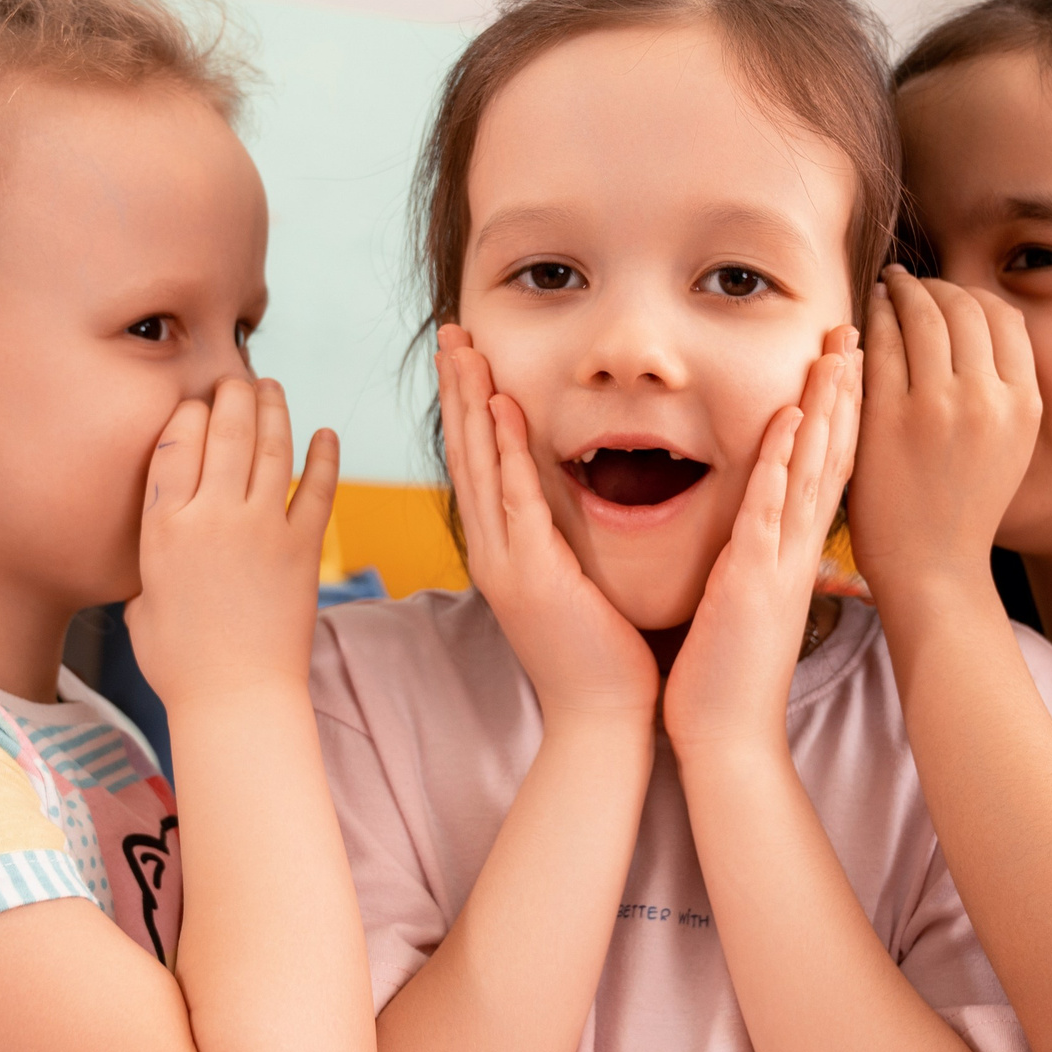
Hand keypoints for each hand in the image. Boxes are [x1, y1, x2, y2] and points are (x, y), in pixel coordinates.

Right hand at [125, 377, 338, 712]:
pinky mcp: (303, 548)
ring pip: (272, 446)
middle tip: (237, 379)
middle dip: (232, 392)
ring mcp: (261, 528)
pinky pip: (317, 489)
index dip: (187, 413)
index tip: (195, 405)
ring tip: (274, 390)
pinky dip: (325, 457)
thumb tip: (160, 543)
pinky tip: (326, 435)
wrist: (235, 698)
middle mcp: (212, 516)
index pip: (175, 440)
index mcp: (164, 526)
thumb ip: (153, 556)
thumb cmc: (178, 662)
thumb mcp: (141, 600)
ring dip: (275, 409)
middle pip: (225, 429)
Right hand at [437, 325, 657, 721]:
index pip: (480, 465)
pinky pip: (516, 499)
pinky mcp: (532, 575)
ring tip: (462, 351)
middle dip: (458, 390)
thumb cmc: (599, 657)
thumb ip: (562, 544)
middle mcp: (494, 551)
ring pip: (481, 466)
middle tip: (451, 333)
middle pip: (467, 453)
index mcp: (504, 553)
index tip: (467, 359)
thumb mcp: (572, 586)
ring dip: (471, 404)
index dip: (470, 409)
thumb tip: (564, 509)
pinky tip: (504, 409)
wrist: (600, 718)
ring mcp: (507, 563)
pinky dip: (507, 452)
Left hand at [663, 326, 860, 750]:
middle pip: (832, 456)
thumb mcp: (747, 605)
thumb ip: (753, 564)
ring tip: (838, 354)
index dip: (836, 415)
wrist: (728, 738)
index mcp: (792, 556)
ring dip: (825, 411)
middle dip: (844, 393)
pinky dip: (780, 461)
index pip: (822, 471)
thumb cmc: (726, 676)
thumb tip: (755, 541)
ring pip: (811, 471)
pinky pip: (771, 508)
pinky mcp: (754, 578)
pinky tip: (788, 418)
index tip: (843, 362)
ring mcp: (780, 562)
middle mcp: (796, 551)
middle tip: (854, 333)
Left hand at [848, 268, 1037, 603]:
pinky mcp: (890, 418)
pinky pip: (880, 346)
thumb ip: (1006, 387)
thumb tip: (985, 321)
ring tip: (888, 287)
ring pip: (921, 318)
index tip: (948, 293)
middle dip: (934, 286)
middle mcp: (988, 400)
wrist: (933, 566)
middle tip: (911, 282)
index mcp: (1025, 404)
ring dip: (902, 292)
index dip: (972, 295)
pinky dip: (873, 321)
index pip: (1004, 317)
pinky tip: (866, 316)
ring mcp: (937, 407)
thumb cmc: (965, 505)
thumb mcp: (1011, 444)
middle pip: (963, 308)